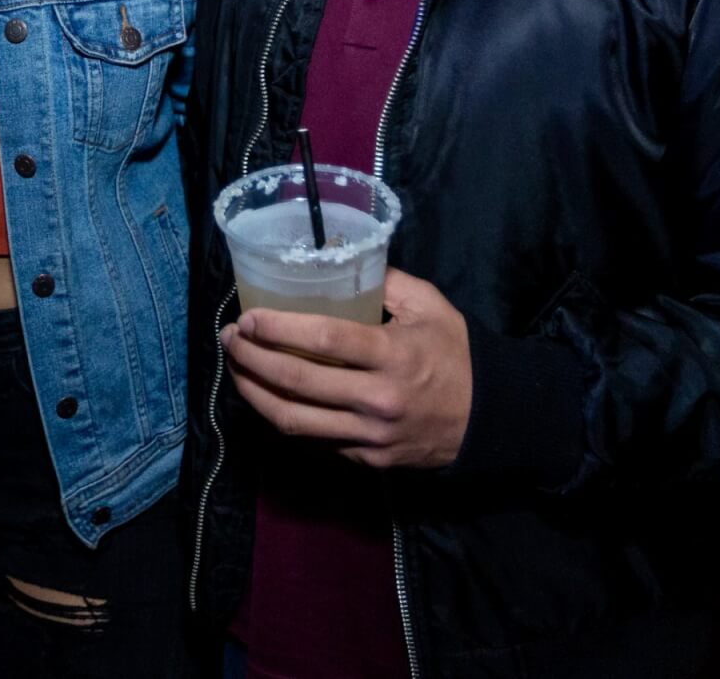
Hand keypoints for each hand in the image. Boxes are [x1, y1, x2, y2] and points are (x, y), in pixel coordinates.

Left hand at [221, 268, 471, 470]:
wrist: (489, 419)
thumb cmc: (456, 355)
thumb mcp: (431, 306)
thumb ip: (386, 282)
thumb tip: (339, 260)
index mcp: (393, 355)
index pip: (325, 341)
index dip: (279, 329)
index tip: (248, 319)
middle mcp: (377, 400)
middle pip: (297, 381)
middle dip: (252, 359)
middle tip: (230, 339)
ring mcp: (369, 436)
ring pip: (294, 420)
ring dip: (255, 393)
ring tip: (237, 368)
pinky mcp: (366, 459)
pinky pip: (314, 439)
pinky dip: (284, 415)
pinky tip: (268, 395)